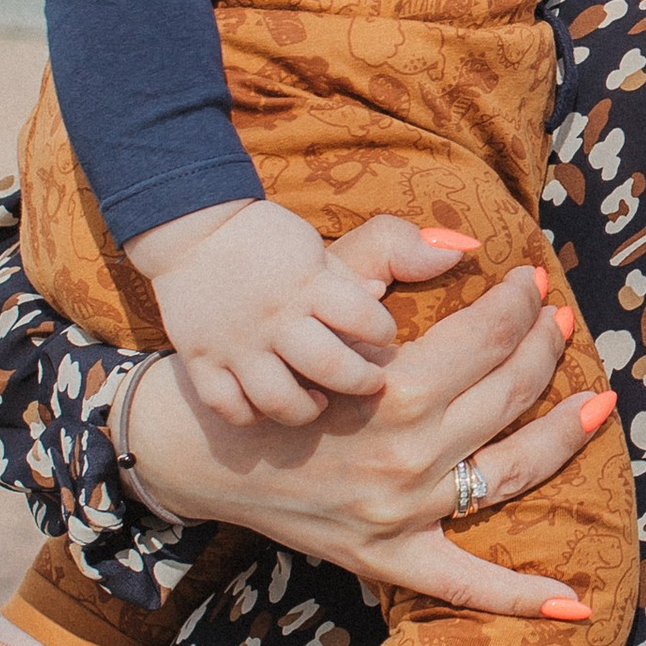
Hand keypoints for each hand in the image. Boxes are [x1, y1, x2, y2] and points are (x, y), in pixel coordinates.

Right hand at [121, 231, 612, 607]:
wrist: (201, 448)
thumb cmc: (268, 363)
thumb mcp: (318, 294)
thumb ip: (386, 254)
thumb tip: (464, 244)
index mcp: (396, 389)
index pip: (486, 337)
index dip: (517, 303)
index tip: (530, 282)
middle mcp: (408, 456)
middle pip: (507, 395)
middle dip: (543, 348)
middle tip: (557, 321)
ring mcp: (404, 513)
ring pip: (513, 470)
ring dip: (563, 435)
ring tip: (597, 402)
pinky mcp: (389, 558)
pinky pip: (465, 584)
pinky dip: (518, 598)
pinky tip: (575, 606)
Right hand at [127, 195, 419, 429]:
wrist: (193, 229)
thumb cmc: (272, 241)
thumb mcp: (328, 245)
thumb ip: (391, 254)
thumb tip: (451, 257)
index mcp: (310, 283)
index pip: (366, 320)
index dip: (384, 334)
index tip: (387, 339)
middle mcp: (274, 317)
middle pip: (332, 368)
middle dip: (361, 382)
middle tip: (372, 385)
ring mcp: (235, 344)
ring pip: (280, 399)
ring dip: (308, 408)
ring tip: (324, 404)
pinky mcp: (202, 361)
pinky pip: (230, 407)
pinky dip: (253, 415)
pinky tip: (272, 410)